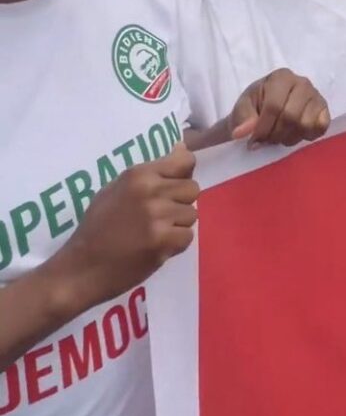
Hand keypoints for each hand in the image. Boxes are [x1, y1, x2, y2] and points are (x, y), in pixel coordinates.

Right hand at [48, 144, 198, 311]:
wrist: (82, 267)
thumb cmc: (97, 227)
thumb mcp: (115, 190)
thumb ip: (150, 173)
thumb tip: (182, 149)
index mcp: (138, 175)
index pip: (185, 162)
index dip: (185, 173)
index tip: (175, 184)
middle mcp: (151, 191)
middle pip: (192, 189)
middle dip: (181, 202)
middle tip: (160, 215)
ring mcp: (158, 216)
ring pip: (192, 214)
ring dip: (178, 225)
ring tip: (154, 232)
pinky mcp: (164, 240)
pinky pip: (188, 236)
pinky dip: (176, 243)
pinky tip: (155, 246)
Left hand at [229, 69, 329, 146]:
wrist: (267, 110)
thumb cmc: (255, 106)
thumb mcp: (243, 108)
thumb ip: (242, 118)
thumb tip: (242, 133)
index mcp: (281, 77)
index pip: (274, 106)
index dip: (264, 128)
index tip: (254, 140)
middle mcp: (303, 83)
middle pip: (291, 117)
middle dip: (276, 134)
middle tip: (267, 140)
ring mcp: (317, 97)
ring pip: (305, 125)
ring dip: (290, 137)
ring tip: (280, 136)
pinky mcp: (326, 111)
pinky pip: (320, 128)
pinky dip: (307, 136)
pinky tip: (295, 134)